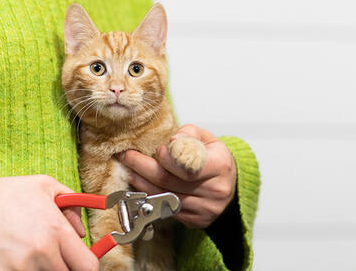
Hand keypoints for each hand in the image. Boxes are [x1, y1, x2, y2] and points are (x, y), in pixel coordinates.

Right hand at [0, 175, 98, 270]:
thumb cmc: (5, 193)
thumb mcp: (45, 185)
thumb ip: (72, 204)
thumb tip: (82, 232)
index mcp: (56, 230)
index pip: (88, 266)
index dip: (87, 267)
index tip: (80, 263)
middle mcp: (42, 251)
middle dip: (65, 268)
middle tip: (54, 258)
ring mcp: (19, 267)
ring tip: (31, 256)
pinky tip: (14, 261)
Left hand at [118, 125, 236, 228]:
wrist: (228, 182)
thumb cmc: (212, 158)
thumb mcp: (205, 138)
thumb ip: (188, 133)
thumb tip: (173, 139)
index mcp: (219, 165)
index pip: (183, 164)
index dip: (163, 157)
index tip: (154, 149)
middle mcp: (215, 190)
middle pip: (167, 181)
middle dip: (141, 168)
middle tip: (126, 157)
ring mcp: (206, 209)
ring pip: (163, 198)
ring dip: (141, 184)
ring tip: (130, 171)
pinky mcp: (197, 221)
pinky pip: (166, 210)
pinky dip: (151, 198)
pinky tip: (142, 186)